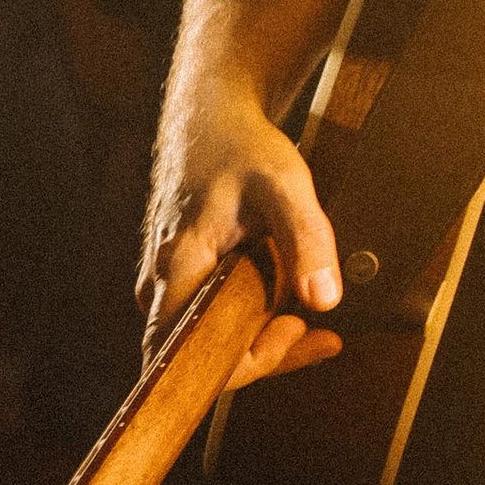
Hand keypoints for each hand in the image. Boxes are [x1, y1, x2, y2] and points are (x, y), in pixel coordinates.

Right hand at [139, 77, 343, 384]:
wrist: (210, 119)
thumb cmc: (240, 147)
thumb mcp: (285, 186)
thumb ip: (306, 240)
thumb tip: (323, 300)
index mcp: (177, 266)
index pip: (182, 354)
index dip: (237, 366)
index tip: (289, 337)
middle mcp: (160, 283)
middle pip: (202, 354)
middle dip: (264, 354)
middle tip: (317, 334)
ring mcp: (168, 282)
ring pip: (210, 338)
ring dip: (262, 338)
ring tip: (312, 325)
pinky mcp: (183, 277)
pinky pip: (213, 317)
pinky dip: (254, 320)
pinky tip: (293, 311)